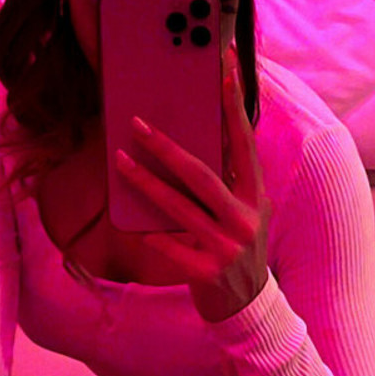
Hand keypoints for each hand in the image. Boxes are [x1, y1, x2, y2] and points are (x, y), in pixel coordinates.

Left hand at [117, 47, 272, 321]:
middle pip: (200, 173)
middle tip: (137, 125)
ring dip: (145, 182)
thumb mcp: (243, 212)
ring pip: (178, 206)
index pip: (243, 141)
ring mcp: (226, 245)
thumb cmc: (238, 248)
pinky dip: (152, 235)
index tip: (223, 70)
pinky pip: (170, 246)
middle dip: (166, 147)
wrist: (248, 305)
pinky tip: (133, 224)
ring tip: (120, 160)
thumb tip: (192, 140)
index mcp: (254, 194)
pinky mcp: (207, 271)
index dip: (233, 104)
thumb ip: (226, 180)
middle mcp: (244, 217)